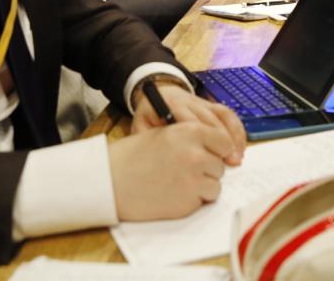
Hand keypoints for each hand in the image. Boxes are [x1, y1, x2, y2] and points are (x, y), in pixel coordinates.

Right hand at [108, 123, 231, 220]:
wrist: (109, 181)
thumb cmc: (132, 156)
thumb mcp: (164, 134)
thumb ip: (191, 138)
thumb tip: (217, 149)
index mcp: (190, 131)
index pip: (224, 141)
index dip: (218, 150)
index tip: (212, 155)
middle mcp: (196, 154)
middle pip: (220, 164)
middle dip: (208, 169)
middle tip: (186, 171)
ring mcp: (194, 179)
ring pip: (216, 184)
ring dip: (203, 185)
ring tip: (178, 183)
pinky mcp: (188, 201)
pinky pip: (204, 200)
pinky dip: (194, 199)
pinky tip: (174, 194)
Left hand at [132, 83, 245, 165]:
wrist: (158, 92)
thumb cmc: (149, 116)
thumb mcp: (141, 126)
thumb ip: (148, 140)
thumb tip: (163, 159)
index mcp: (172, 106)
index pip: (192, 123)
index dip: (204, 141)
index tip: (209, 160)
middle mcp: (191, 101)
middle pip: (211, 120)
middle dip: (222, 142)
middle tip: (228, 164)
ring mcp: (204, 102)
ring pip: (223, 116)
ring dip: (233, 137)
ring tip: (237, 158)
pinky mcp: (212, 104)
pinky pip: (229, 115)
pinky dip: (237, 131)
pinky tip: (240, 148)